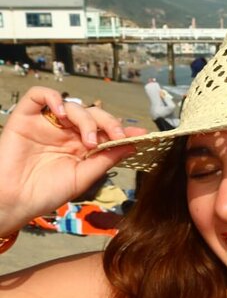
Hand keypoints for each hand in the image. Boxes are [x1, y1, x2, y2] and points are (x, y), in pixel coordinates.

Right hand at [0, 87, 145, 230]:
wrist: (14, 201)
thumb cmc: (45, 193)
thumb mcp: (82, 177)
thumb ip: (105, 159)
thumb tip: (132, 145)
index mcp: (81, 146)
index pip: (105, 131)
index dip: (123, 130)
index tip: (142, 134)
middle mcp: (65, 132)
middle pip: (93, 114)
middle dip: (109, 123)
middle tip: (116, 136)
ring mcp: (46, 123)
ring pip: (72, 105)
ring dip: (86, 118)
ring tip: (89, 139)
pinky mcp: (25, 118)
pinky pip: (38, 95)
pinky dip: (53, 97)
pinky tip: (63, 113)